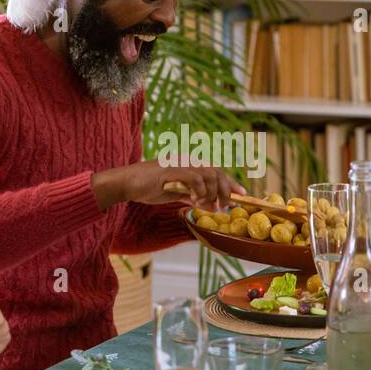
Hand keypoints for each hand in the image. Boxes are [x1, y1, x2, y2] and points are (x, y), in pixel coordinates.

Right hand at [92, 159, 244, 210]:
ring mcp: (180, 164)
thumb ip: (194, 198)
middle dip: (226, 191)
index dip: (232, 183)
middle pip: (217, 173)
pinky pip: (194, 178)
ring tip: (206, 205)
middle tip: (224, 207)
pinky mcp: (172, 170)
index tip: (242, 195)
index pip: (217, 171)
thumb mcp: (176, 193)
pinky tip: (196, 200)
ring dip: (212, 193)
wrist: (128, 183)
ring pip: (209, 175)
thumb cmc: (150, 187)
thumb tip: (212, 206)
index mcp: (190, 165)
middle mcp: (188, 161)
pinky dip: (200, 191)